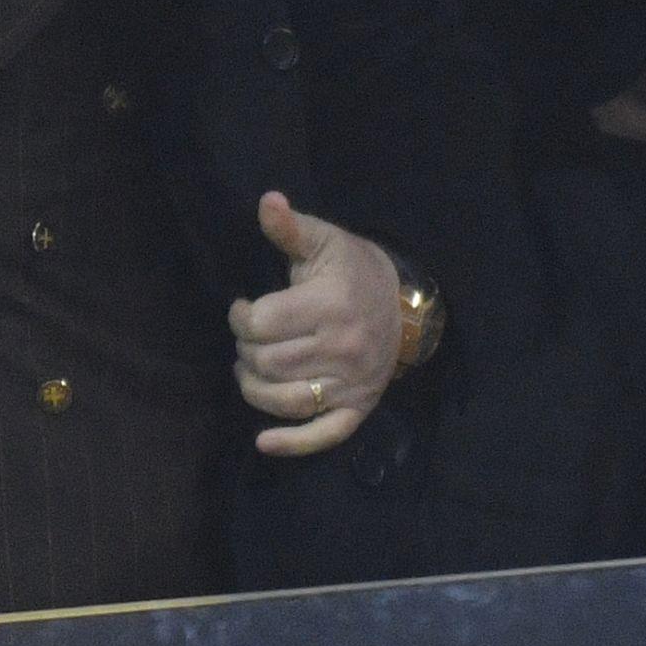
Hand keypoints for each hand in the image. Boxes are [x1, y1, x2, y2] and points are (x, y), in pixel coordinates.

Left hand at [228, 192, 401, 457]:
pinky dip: (291, 444)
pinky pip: (324, 434)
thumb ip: (290, 228)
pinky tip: (263, 443)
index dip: (240, 317)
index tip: (243, 308)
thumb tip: (267, 201)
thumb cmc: (352, 269)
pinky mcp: (358, 407)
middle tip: (249, 339)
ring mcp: (352, 382)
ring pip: (284, 400)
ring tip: (248, 371)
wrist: (405, 304)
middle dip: (245, 351)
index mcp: (330, 304)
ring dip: (253, 389)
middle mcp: (342, 348)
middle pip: (267, 363)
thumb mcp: (323, 242)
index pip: (261, 323)